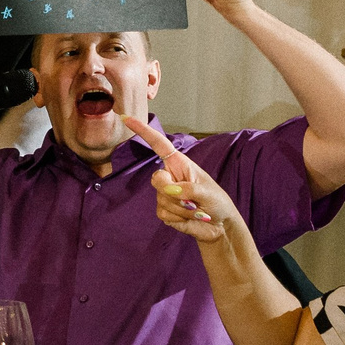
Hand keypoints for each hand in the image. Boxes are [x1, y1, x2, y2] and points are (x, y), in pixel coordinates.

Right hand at [123, 119, 234, 241]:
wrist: (218, 225)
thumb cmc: (216, 202)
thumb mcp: (207, 192)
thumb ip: (188, 189)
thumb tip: (169, 190)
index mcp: (180, 164)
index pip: (158, 145)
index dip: (143, 131)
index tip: (126, 119)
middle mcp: (170, 176)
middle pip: (156, 179)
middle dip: (171, 191)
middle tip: (192, 201)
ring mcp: (164, 194)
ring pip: (162, 199)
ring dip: (182, 209)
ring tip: (197, 210)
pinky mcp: (164, 210)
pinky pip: (163, 213)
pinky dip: (178, 218)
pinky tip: (189, 217)